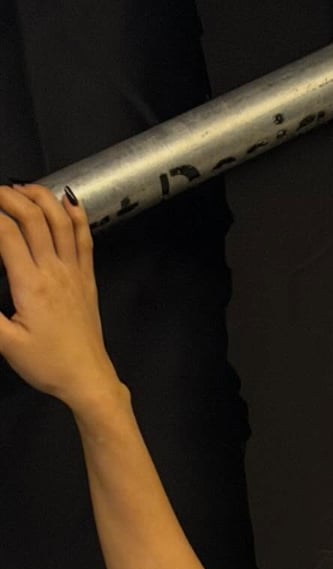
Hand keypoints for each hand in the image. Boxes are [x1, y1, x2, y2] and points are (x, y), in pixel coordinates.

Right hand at [0, 182, 119, 407]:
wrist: (88, 380)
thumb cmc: (48, 365)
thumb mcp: (6, 344)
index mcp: (30, 284)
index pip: (5, 232)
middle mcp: (54, 271)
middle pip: (33, 217)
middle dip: (9, 196)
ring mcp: (75, 273)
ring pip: (61, 222)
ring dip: (42, 198)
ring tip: (22, 188)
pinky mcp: (88, 280)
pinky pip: (86, 240)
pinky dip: (77, 216)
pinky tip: (69, 201)